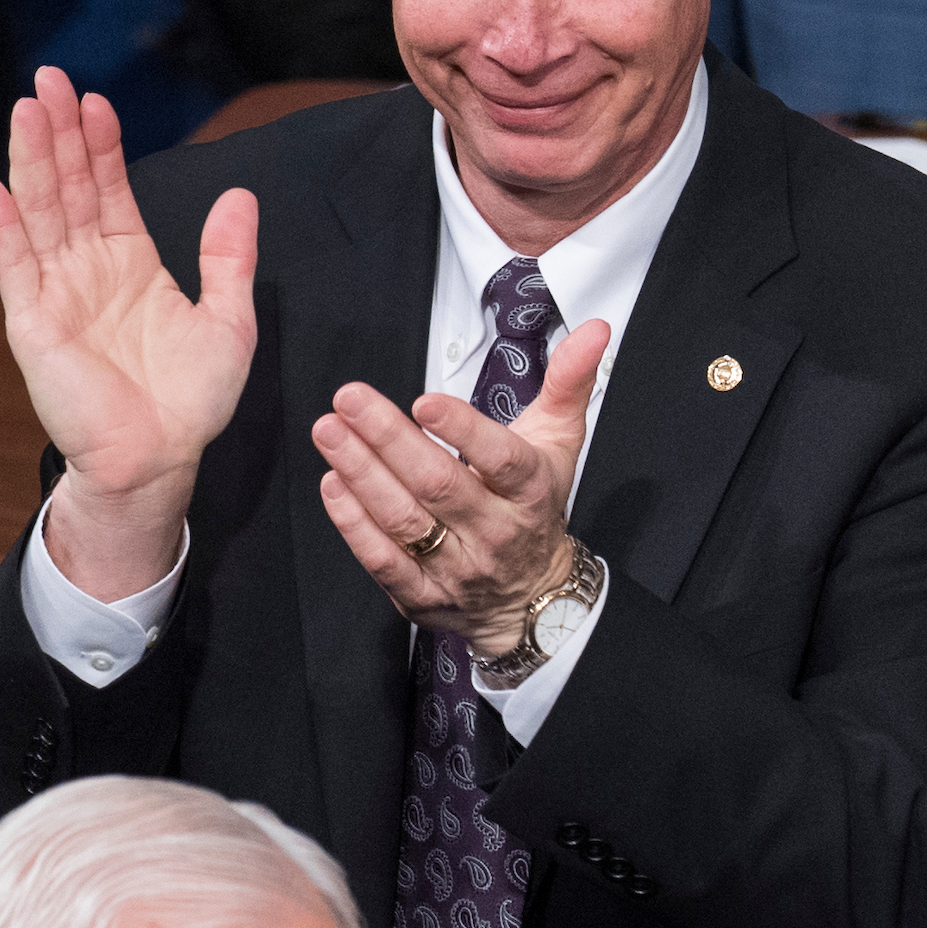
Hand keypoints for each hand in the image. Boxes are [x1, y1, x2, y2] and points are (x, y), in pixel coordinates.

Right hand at [0, 66, 259, 601]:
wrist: (161, 459)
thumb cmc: (190, 401)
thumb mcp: (229, 319)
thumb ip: (230, 257)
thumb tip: (239, 195)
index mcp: (130, 264)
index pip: (110, 190)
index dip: (102, 146)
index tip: (98, 100)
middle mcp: (87, 271)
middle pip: (68, 188)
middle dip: (58, 133)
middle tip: (50, 79)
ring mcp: (57, 293)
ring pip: (40, 212)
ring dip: (31, 159)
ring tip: (27, 108)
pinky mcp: (34, 323)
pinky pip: (15, 264)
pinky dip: (3, 223)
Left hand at [308, 322, 608, 659]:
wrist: (532, 596)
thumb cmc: (537, 507)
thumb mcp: (560, 442)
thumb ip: (571, 382)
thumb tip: (595, 331)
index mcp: (531, 491)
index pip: (502, 460)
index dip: (463, 432)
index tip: (426, 402)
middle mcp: (495, 531)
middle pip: (439, 485)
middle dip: (389, 439)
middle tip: (351, 400)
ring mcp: (458, 566)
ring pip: (404, 520)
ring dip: (361, 473)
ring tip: (330, 431)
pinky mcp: (422, 594)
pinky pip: (383, 560)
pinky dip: (354, 523)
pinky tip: (334, 484)